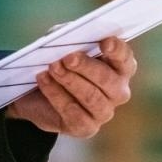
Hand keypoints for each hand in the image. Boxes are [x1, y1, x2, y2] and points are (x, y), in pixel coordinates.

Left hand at [5, 36, 136, 138]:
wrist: (36, 94)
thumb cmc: (58, 62)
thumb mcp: (61, 44)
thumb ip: (67, 36)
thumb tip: (66, 34)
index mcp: (119, 67)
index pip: (125, 58)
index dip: (117, 50)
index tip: (104, 43)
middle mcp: (118, 91)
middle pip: (109, 80)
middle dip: (87, 67)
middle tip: (68, 58)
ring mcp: (104, 112)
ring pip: (92, 97)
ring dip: (70, 81)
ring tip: (52, 67)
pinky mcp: (86, 127)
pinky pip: (74, 113)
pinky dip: (56, 94)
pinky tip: (44, 80)